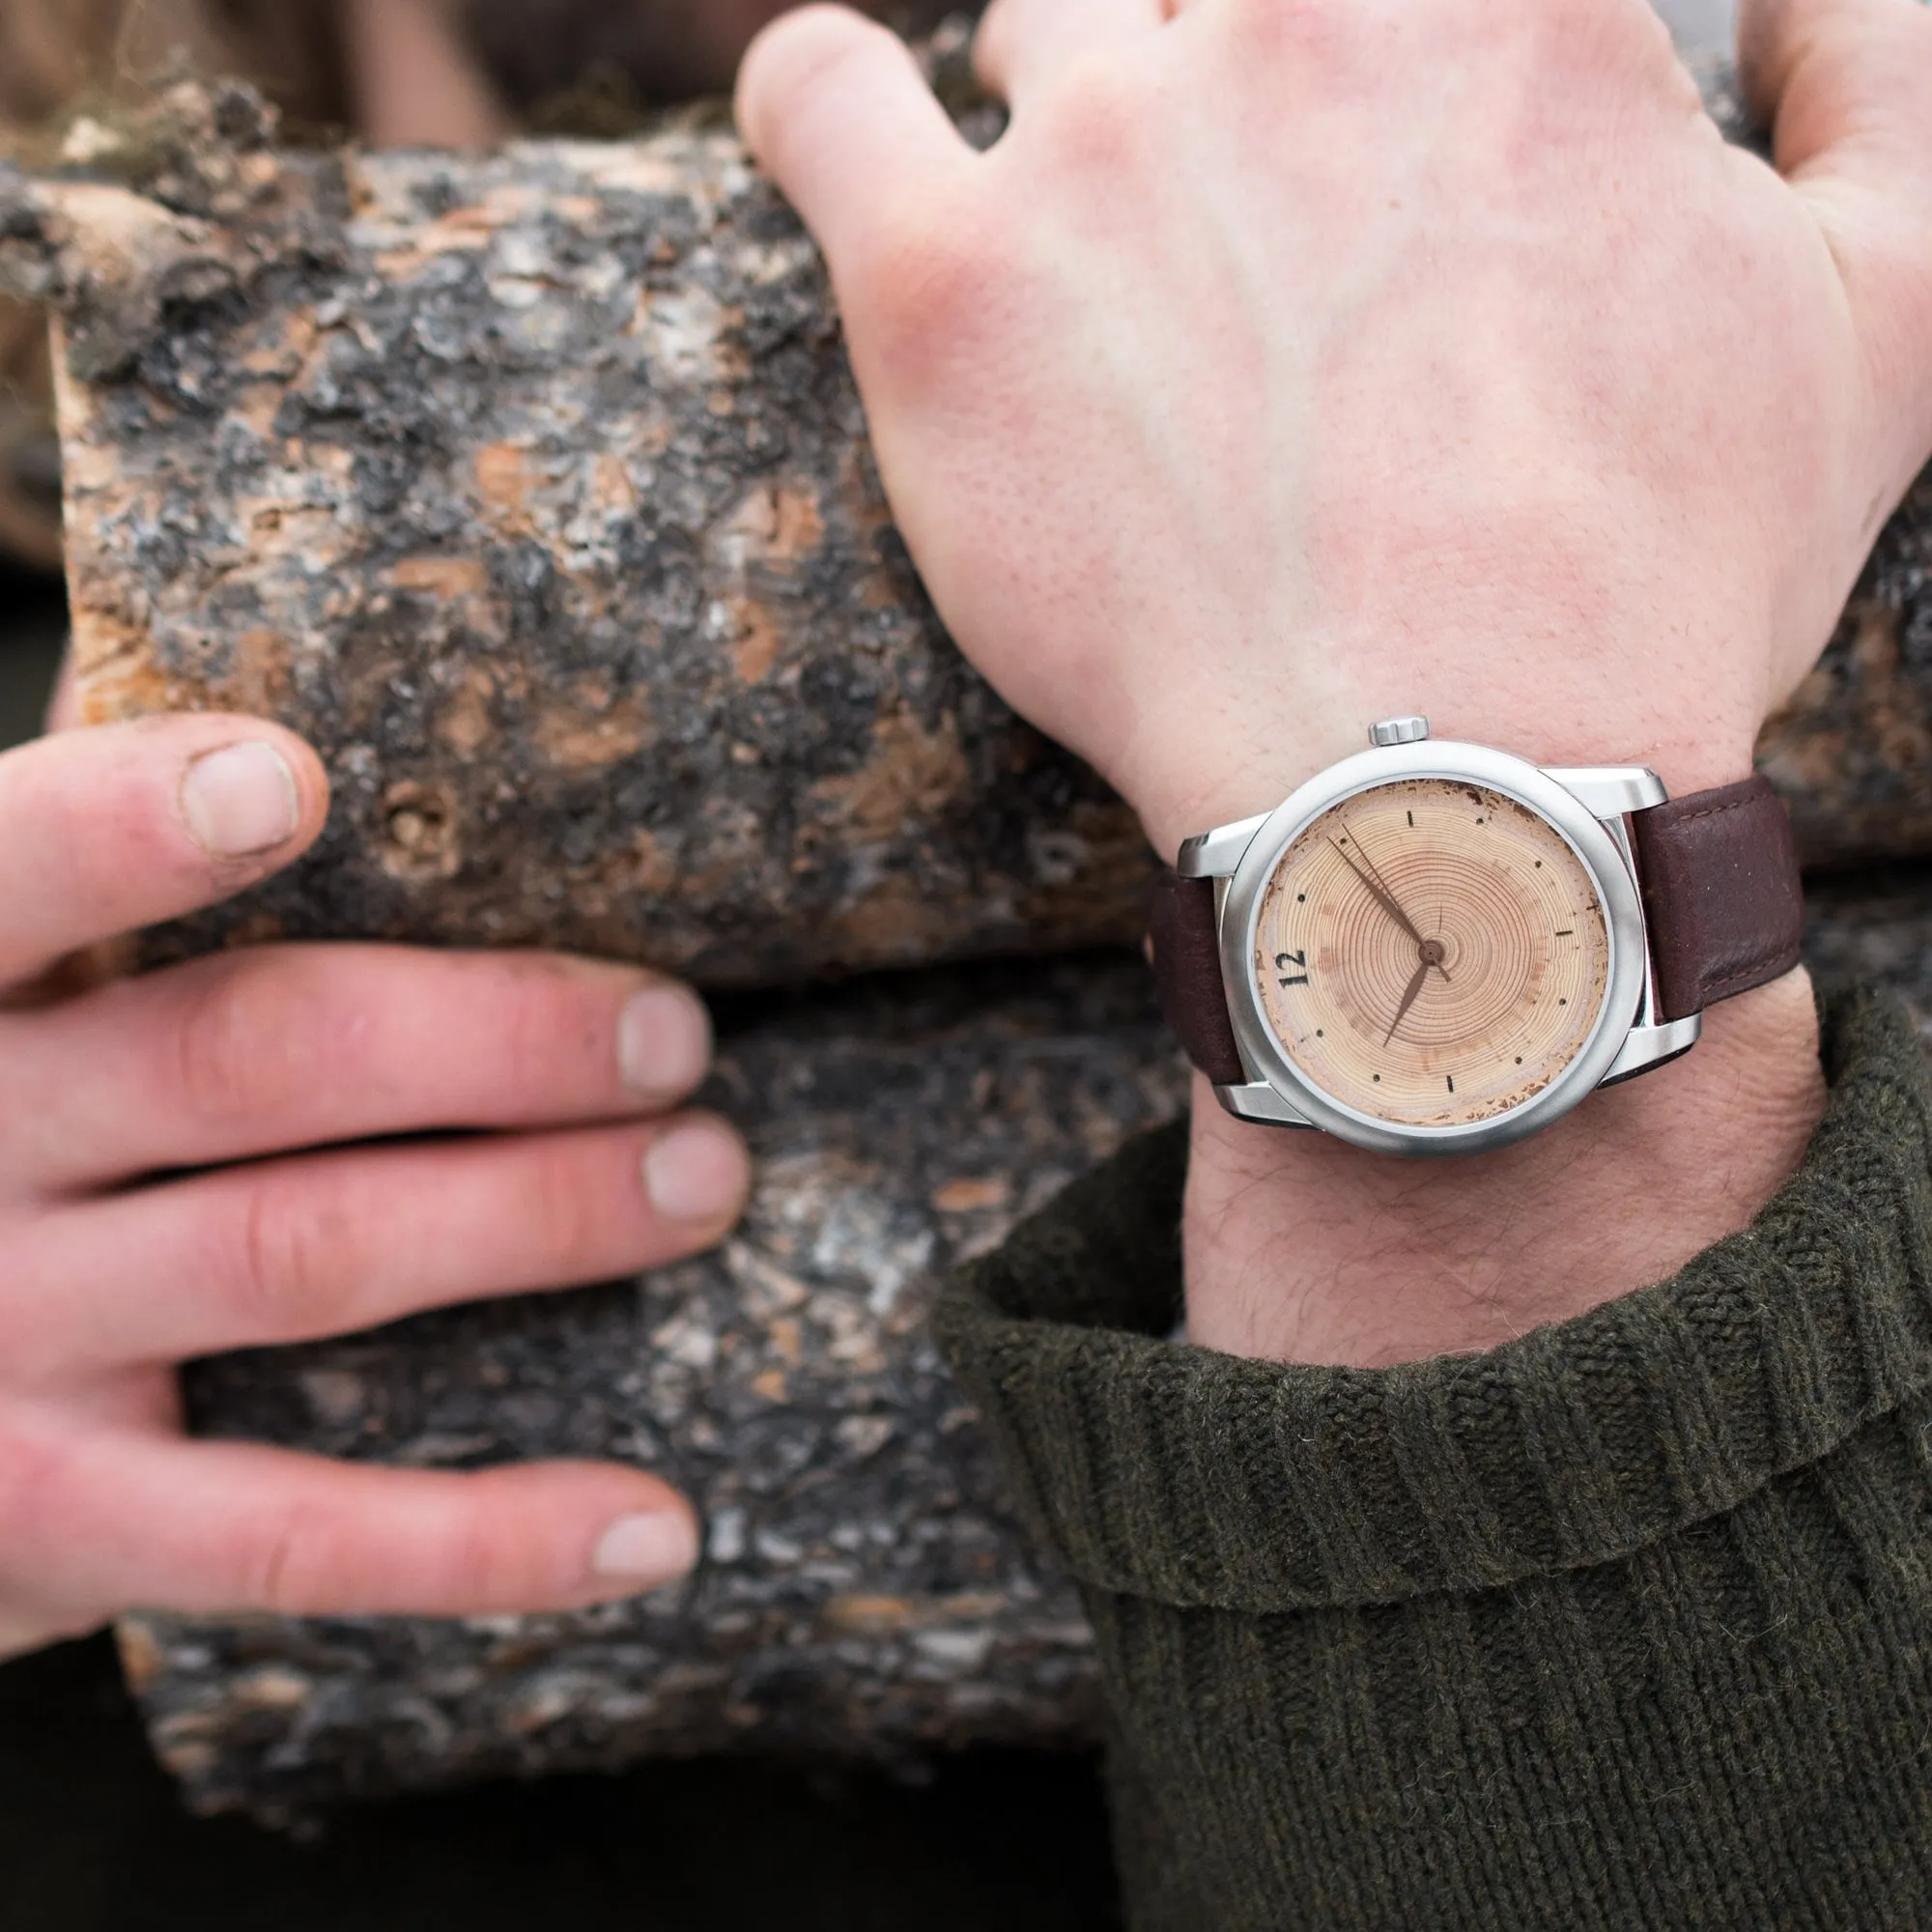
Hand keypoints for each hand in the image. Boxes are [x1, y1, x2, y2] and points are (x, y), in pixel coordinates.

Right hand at [0, 706, 748, 1658]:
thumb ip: (83, 893)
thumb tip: (291, 735)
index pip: (1, 882)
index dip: (124, 831)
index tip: (291, 780)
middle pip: (252, 1059)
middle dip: (497, 1037)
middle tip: (673, 1033)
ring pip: (311, 1255)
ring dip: (541, 1214)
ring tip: (704, 1178)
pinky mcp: (51, 1528)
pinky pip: (288, 1537)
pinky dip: (486, 1537)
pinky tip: (651, 1529)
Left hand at [740, 0, 1931, 1361]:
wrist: (1451, 792)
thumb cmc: (1665, 588)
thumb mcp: (1889, 318)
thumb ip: (1883, 81)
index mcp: (1508, 5)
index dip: (1384, 38)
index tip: (1362, 115)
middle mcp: (1298, 20)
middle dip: (1220, 61)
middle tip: (1232, 217)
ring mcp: (1102, 147)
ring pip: (1026, 22)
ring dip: (1054, 102)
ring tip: (1083, 249)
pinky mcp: (945, 292)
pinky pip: (813, 96)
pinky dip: (817, 98)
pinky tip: (849, 138)